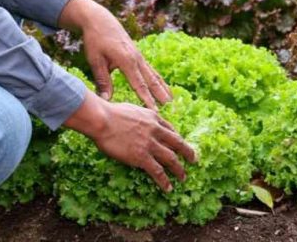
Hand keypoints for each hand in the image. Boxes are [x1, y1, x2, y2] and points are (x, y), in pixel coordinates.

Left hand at [58, 0, 171, 108]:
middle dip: (161, 95)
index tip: (155, 111)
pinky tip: (162, 86)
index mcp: (126, 61)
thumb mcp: (95, 61)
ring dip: (163, 87)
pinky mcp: (137, 54)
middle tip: (172, 108)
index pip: (139, 84)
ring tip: (172, 100)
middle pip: (152, 80)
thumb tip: (106, 99)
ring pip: (154, 74)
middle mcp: (136, 58)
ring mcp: (138, 56)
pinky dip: (158, 79)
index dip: (147, 99)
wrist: (99, 20)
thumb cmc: (95, 40)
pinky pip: (150, 69)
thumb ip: (103, 80)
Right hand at [64, 93, 196, 191]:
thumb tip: (139, 118)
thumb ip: (140, 115)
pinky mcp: (142, 157)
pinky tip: (168, 188)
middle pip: (177, 143)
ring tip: (183, 177)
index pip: (170, 129)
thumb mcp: (132, 108)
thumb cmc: (111, 112)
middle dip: (187, 152)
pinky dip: (165, 181)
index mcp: (153, 117)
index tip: (180, 144)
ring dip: (179, 170)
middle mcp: (156, 130)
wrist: (102, 119)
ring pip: (172, 159)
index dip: (177, 138)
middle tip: (193, 159)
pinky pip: (158, 172)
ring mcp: (150, 144)